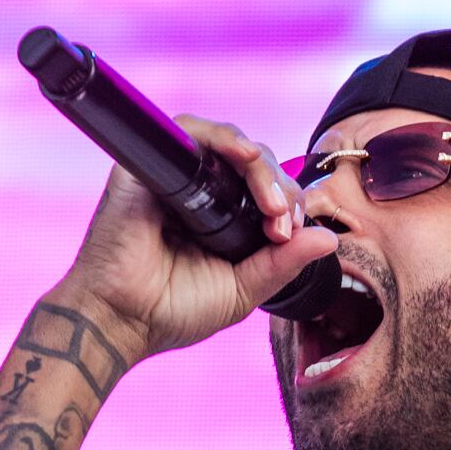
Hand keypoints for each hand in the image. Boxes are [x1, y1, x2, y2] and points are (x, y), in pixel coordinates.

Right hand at [48, 115, 319, 367]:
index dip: (289, 204)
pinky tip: (247, 157)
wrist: (120, 320)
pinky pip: (193, 130)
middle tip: (282, 224)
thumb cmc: (172, 311)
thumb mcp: (244, 290)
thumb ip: (283, 264)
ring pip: (232, 144)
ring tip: (271, 205)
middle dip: (281, 189)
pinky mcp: (152, 163)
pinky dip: (225, 137)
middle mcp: (201, 192)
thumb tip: (330, 239)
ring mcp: (177, 175)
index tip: (290, 236)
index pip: (268, 191)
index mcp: (223, 220)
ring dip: (261, 167)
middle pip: (256, 164)